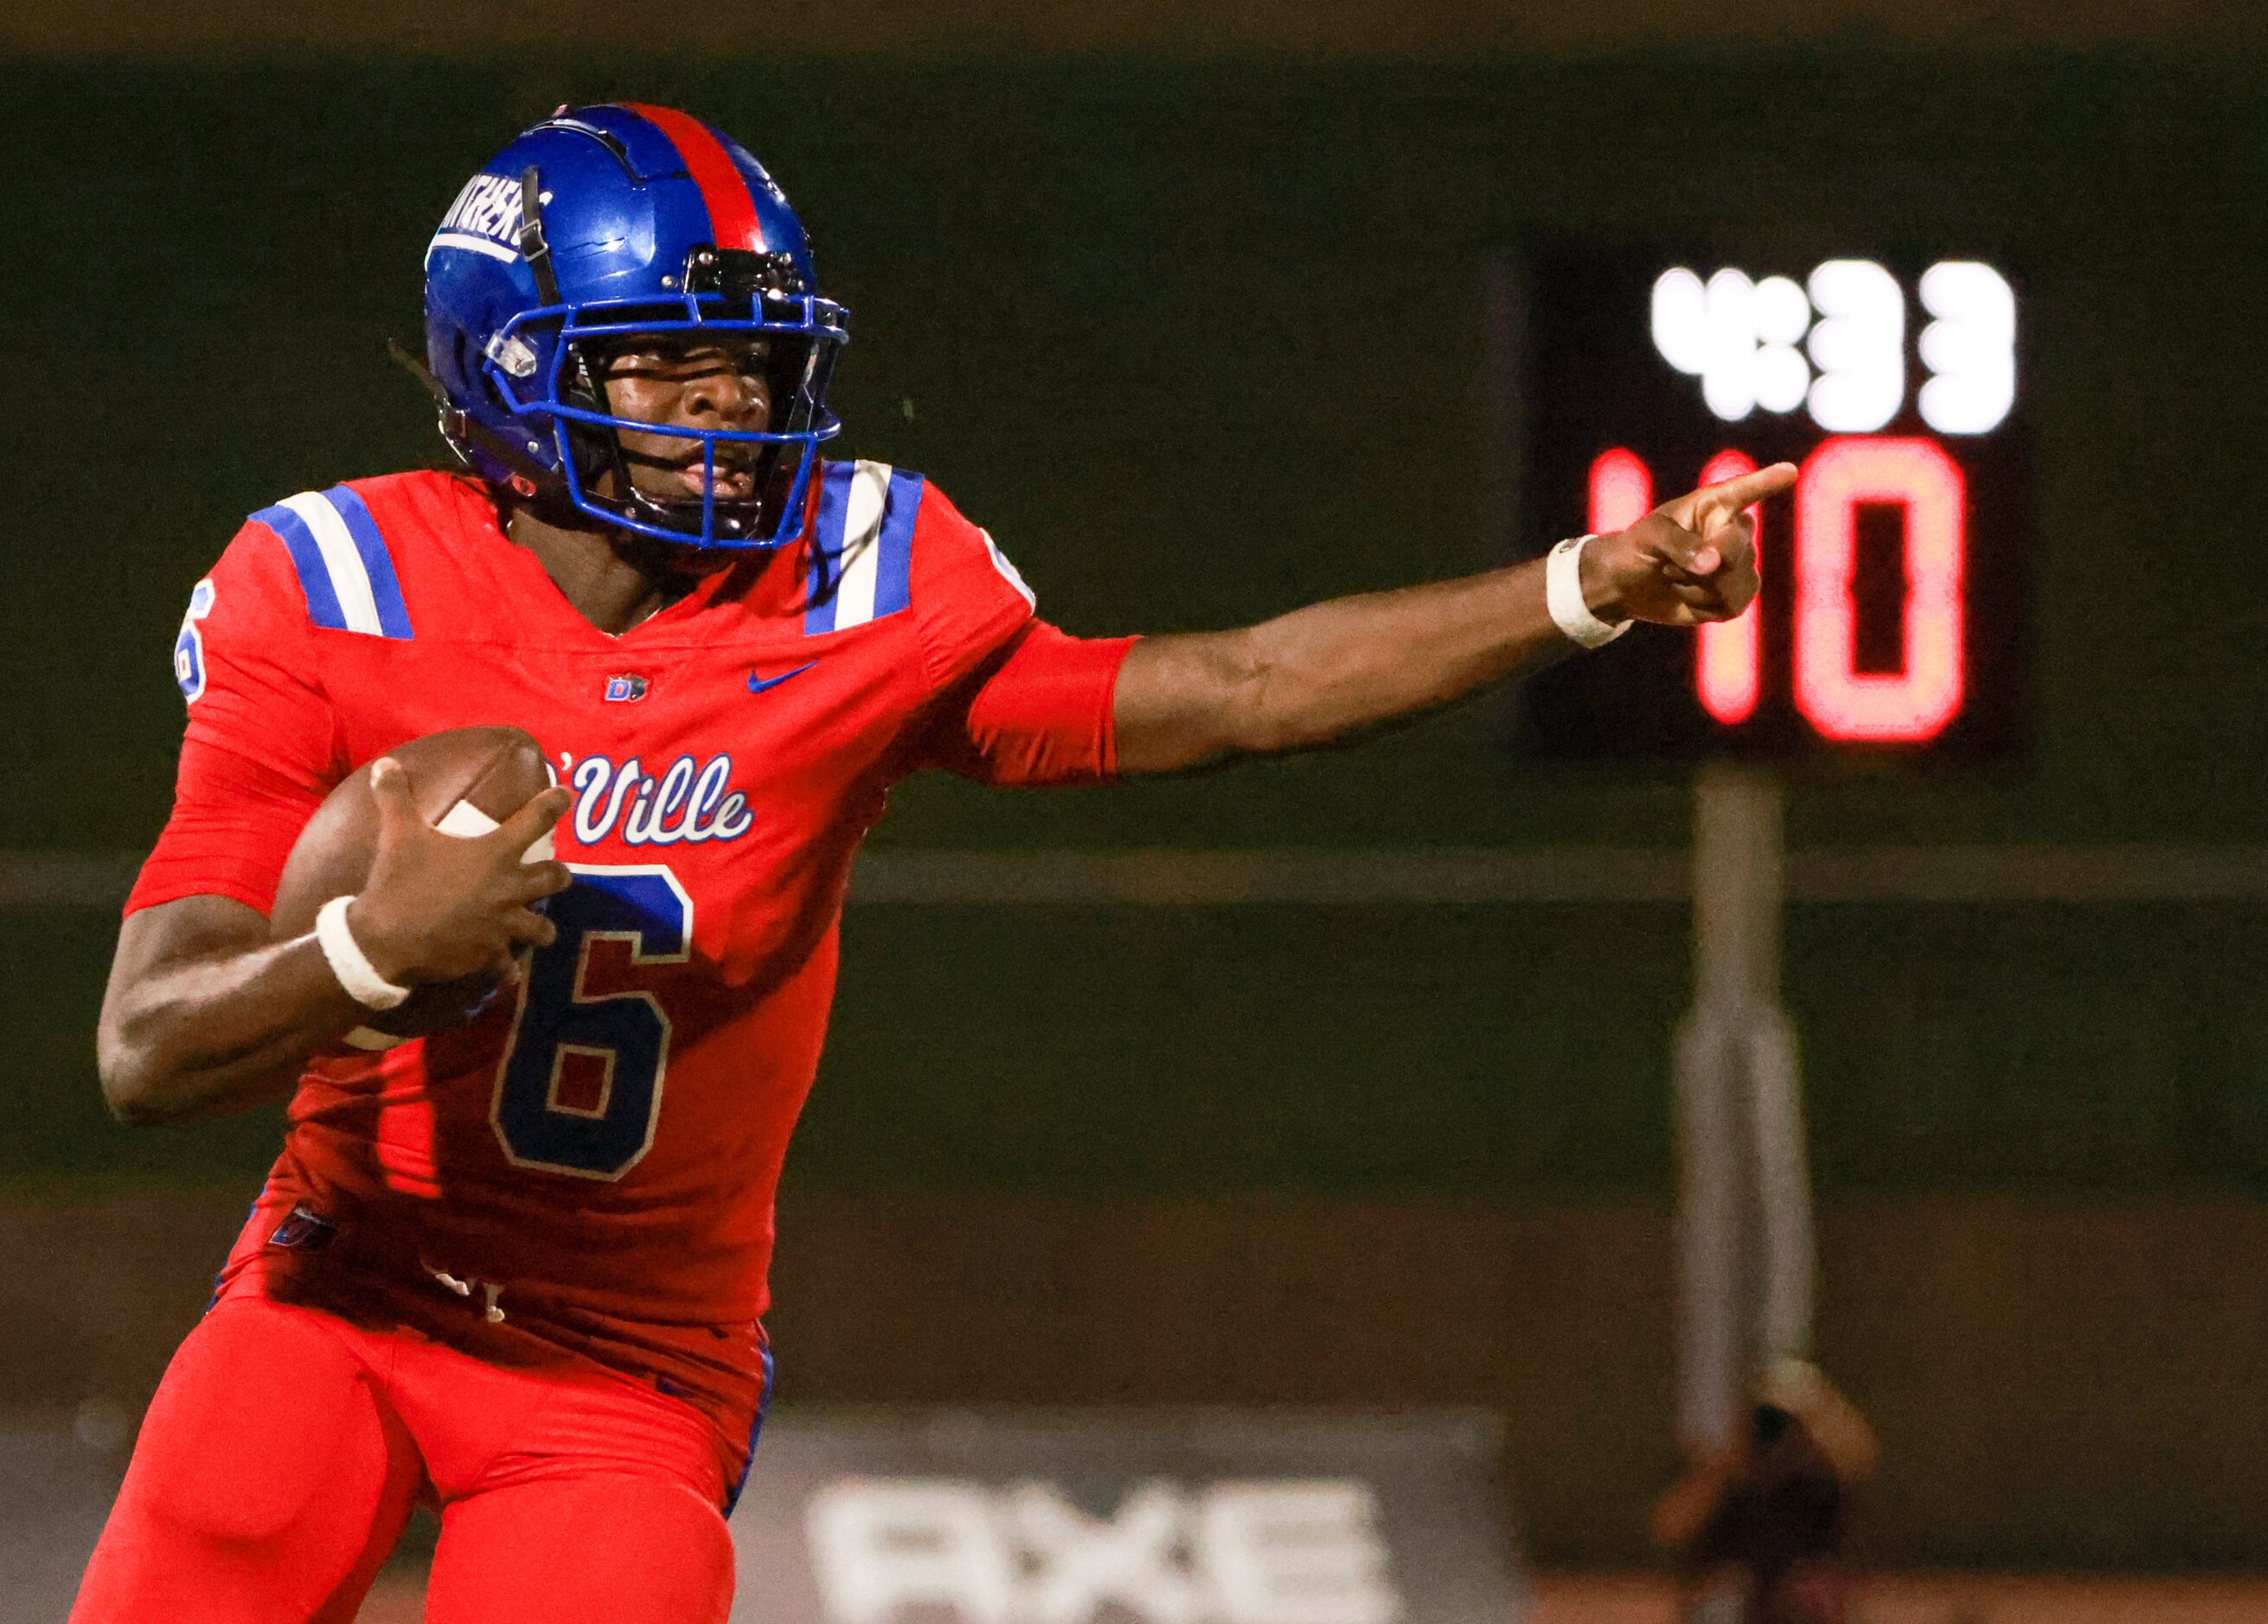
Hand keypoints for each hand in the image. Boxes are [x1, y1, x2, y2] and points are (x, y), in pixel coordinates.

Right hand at [346, 758, 572, 986]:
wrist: (384, 940)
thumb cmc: (397, 881)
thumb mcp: (397, 833)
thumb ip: (395, 796)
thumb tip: (385, 763)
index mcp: (494, 855)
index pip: (535, 820)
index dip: (554, 804)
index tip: (565, 796)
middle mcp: (508, 889)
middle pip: (556, 878)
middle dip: (558, 875)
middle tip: (554, 874)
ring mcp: (503, 926)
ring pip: (544, 929)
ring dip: (542, 927)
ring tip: (537, 927)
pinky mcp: (490, 957)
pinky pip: (510, 968)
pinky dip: (508, 969)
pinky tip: (507, 970)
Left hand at [1581, 462, 1793, 626]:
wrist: (1628, 586)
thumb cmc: (1636, 549)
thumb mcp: (1648, 538)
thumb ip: (1680, 544)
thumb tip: (1714, 564)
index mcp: (1714, 505)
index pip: (1745, 491)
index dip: (1767, 481)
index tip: (1788, 471)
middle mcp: (1734, 530)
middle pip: (1737, 552)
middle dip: (1700, 568)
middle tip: (1668, 566)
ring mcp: (1739, 562)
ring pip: (1739, 582)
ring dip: (1699, 589)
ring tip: (1678, 578)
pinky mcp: (1736, 593)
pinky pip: (1734, 605)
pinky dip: (1704, 607)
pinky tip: (1688, 596)